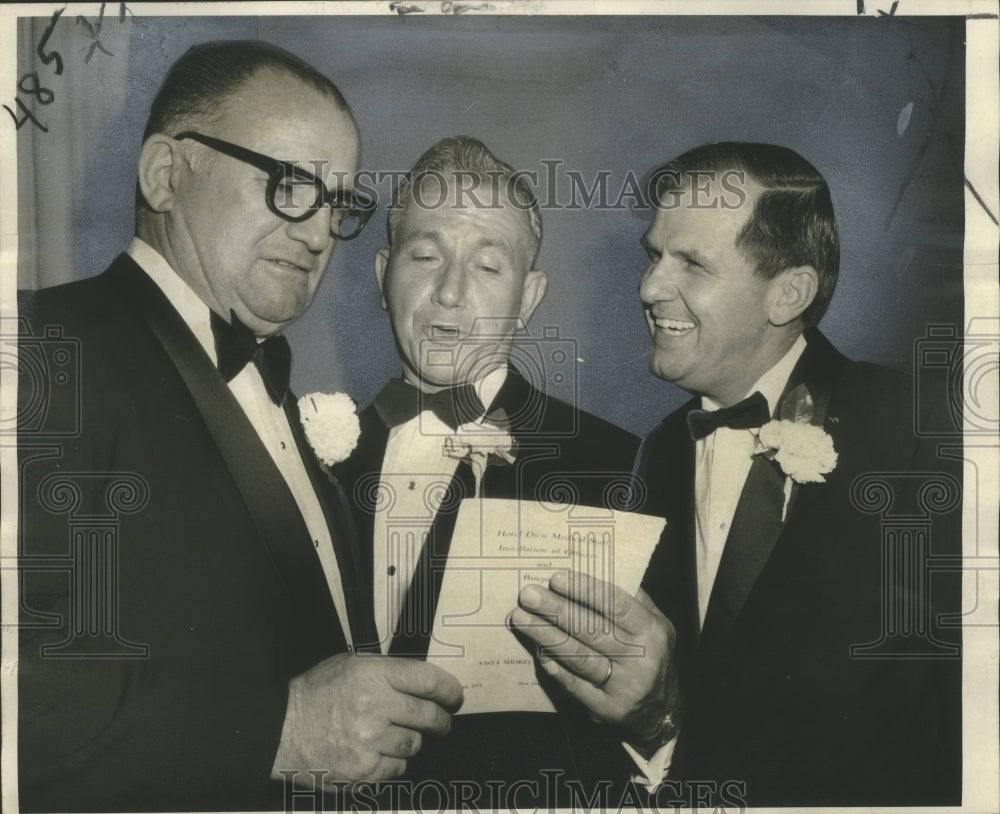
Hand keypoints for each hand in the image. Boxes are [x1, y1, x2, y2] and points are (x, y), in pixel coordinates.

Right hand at [273, 652, 463, 783]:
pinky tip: (377, 752)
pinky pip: (398, 767)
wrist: (280, 730)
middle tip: (440, 720)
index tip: (455, 697)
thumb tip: (424, 681)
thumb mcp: (350, 665)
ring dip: (411, 740)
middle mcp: (375, 706)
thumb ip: (387, 671)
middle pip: (430, 716)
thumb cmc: (316, 694)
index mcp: (373, 674)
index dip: (450, 690)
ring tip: (392, 734)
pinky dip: (393, 762)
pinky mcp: (364, 770)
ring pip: (415, 744)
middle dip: (441, 719)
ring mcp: (370, 740)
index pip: (429, 681)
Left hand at [508, 571, 679, 743]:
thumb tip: (595, 571)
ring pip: (579, 657)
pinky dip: (555, 668)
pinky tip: (538, 652)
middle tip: (528, 595)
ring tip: (521, 618)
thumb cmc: (651, 654)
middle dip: (556, 610)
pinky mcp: (606, 710)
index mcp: (651, 631)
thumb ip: (629, 600)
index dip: (585, 590)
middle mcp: (641, 660)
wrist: (662, 710)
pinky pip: (575, 685)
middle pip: (592, 630)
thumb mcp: (654, 624)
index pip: (616, 606)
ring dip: (546, 636)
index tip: (555, 578)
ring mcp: (624, 687)